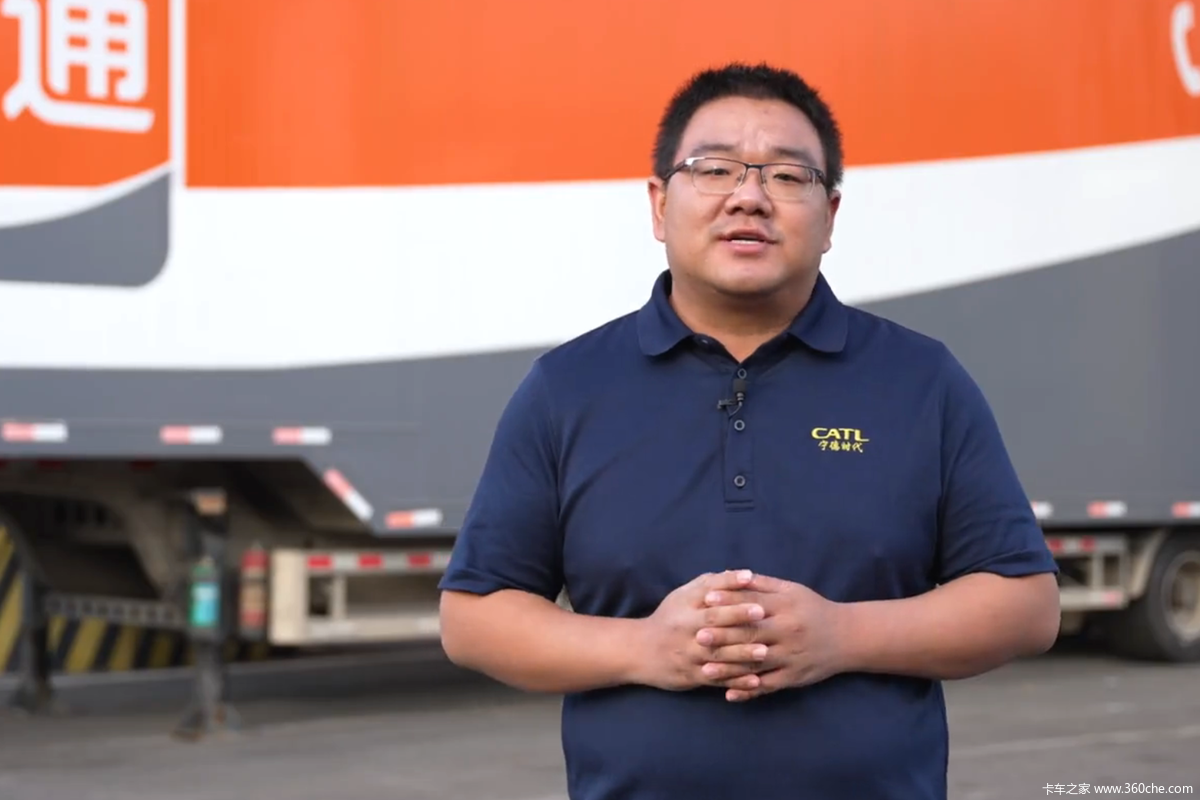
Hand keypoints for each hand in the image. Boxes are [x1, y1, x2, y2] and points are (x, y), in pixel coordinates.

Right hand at [631, 570, 771, 692]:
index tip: (750, 581)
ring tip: (764, 651)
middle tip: (762, 614)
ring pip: (717, 654)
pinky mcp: (691, 676)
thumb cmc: (670, 618)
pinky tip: (755, 680)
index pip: (709, 594)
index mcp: (686, 606)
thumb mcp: (684, 596)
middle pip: (713, 623)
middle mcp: (685, 629)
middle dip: (738, 618)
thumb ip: (712, 584)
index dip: (729, 588)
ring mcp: (688, 654)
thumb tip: (743, 574)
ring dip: (741, 653)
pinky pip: (716, 679)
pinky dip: (735, 681)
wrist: (639, 650)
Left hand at [696, 573, 846, 701]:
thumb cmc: (813, 609)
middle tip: (698, 636)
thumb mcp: (792, 590)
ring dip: (730, 668)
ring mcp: (791, 657)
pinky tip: (729, 693)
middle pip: (752, 634)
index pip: (754, 604)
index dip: (730, 601)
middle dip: (724, 636)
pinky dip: (749, 690)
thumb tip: (733, 575)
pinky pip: (769, 686)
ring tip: (705, 669)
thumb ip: (762, 585)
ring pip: (757, 664)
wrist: (848, 637)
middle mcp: (788, 632)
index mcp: (786, 607)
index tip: (706, 601)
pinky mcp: (794, 677)